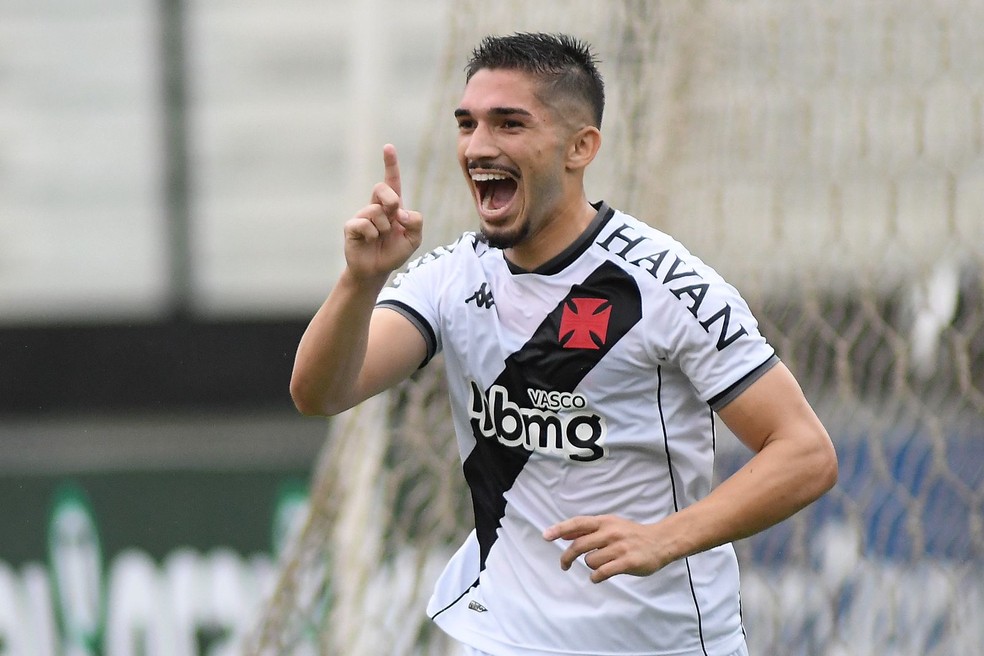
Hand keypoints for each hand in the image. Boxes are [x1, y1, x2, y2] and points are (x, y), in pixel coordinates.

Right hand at [343, 144, 422, 281]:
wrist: (377, 270)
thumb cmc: (394, 252)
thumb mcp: (414, 239)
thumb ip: (416, 223)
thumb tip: (402, 213)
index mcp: (392, 206)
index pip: (392, 181)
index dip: (390, 164)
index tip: (388, 147)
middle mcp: (376, 206)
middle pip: (382, 188)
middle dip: (391, 201)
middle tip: (395, 217)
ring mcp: (362, 215)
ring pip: (376, 211)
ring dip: (384, 228)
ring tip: (380, 237)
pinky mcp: (352, 226)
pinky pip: (365, 224)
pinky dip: (372, 234)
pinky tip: (369, 240)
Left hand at [543, 515, 673, 583]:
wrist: (661, 541)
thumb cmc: (632, 534)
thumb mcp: (611, 525)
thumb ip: (589, 530)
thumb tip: (565, 534)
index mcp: (605, 521)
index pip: (577, 523)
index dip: (560, 529)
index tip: (546, 536)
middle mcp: (610, 533)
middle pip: (579, 546)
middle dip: (567, 557)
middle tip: (564, 565)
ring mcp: (619, 548)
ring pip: (590, 561)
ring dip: (591, 566)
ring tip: (601, 565)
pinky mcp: (627, 562)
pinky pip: (602, 573)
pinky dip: (596, 577)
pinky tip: (599, 576)